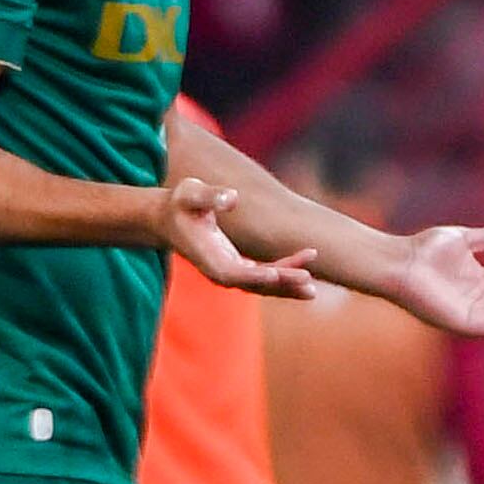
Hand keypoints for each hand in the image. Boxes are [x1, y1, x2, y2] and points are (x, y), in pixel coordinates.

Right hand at [160, 178, 318, 297]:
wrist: (170, 218)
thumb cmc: (181, 203)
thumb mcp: (190, 194)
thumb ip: (211, 196)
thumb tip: (233, 198)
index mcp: (208, 259)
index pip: (233, 273)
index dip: (255, 275)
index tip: (276, 275)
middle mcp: (220, 272)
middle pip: (254, 284)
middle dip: (280, 283)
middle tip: (307, 279)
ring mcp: (230, 273)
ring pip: (263, 284)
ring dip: (288, 285)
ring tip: (312, 288)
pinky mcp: (238, 268)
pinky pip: (265, 277)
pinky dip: (285, 275)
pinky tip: (306, 271)